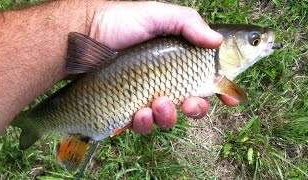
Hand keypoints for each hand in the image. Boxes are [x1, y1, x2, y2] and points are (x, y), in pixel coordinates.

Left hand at [90, 1, 237, 133]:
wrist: (85, 35)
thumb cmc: (120, 21)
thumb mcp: (157, 15)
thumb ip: (188, 23)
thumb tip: (217, 40)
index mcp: (177, 60)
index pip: (206, 78)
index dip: (222, 90)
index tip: (231, 98)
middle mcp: (165, 80)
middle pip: (192, 104)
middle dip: (197, 109)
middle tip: (190, 103)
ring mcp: (147, 97)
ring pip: (169, 118)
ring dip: (168, 116)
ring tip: (157, 103)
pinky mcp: (128, 109)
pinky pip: (144, 125)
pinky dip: (145, 122)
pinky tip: (138, 111)